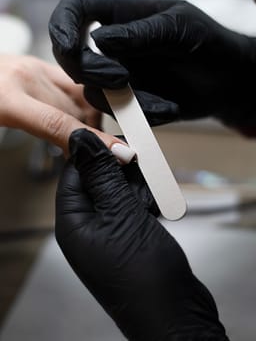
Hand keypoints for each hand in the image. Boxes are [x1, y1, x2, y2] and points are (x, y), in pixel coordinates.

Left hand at [0, 54, 127, 155]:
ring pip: (81, 98)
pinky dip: (83, 105)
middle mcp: (26, 77)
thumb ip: (36, 139)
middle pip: (75, 113)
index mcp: (6, 97)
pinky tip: (79, 118)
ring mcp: (35, 67)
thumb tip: (67, 155)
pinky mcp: (39, 64)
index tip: (118, 154)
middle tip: (95, 158)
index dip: (94, 142)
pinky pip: (74, 85)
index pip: (61, 124)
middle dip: (90, 138)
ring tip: (83, 141)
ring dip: (89, 122)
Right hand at [49, 0, 255, 131]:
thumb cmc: (207, 44)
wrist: (225, 82)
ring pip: (94, 93)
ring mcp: (118, 77)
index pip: (75, 10)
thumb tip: (100, 40)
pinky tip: (170, 108)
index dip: (62, 25)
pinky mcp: (129, 103)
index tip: (69, 45)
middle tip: (121, 78)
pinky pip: (121, 114)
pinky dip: (144, 115)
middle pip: (74, 58)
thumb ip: (142, 33)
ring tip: (164, 101)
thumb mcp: (180, 28)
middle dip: (90, 71)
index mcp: (120, 16)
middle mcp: (113, 48)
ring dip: (125, 100)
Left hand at [55, 128, 228, 339]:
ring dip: (138, 185)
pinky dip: (146, 200)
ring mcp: (109, 232)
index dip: (95, 153)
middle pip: (98, 180)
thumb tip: (79, 140)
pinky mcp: (129, 235)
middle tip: (144, 165)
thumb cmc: (144, 275)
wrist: (176, 316)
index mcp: (73, 222)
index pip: (74, 173)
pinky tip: (157, 205)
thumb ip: (101, 176)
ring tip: (154, 192)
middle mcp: (87, 226)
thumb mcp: (121, 215)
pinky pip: (132, 206)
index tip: (120, 142)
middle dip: (122, 170)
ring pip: (119, 191)